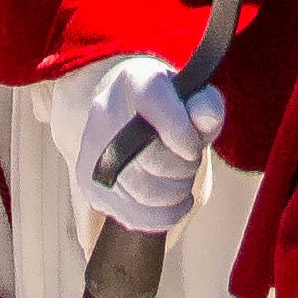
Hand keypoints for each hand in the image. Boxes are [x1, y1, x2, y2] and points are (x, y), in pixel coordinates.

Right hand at [74, 52, 222, 237]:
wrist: (130, 114)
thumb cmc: (172, 108)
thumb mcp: (195, 98)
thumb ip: (207, 106)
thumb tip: (205, 119)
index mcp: (135, 81)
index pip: (153, 102)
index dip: (180, 132)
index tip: (193, 148)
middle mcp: (105, 111)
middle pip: (151, 159)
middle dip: (184, 168)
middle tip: (189, 162)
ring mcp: (92, 149)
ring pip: (144, 192)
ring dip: (175, 193)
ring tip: (180, 180)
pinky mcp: (90, 183)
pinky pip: (133, 216)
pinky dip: (162, 216)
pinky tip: (173, 202)